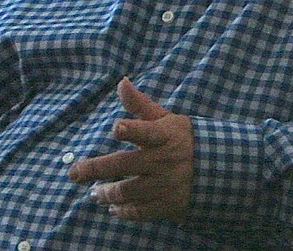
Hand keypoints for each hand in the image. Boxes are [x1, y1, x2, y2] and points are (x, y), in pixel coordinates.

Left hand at [68, 78, 193, 222]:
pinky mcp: (168, 204)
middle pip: (123, 165)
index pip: (145, 131)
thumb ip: (140, 104)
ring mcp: (165, 184)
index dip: (131, 129)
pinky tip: (113, 208)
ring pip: (127, 191)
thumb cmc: (183, 138)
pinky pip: (140, 211)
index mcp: (163, 136)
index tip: (116, 128)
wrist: (218, 169)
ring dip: (106, 193)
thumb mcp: (165, 119)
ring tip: (94, 193)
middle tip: (74, 174)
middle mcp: (162, 160)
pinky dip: (123, 211)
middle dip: (95, 169)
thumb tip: (121, 82)